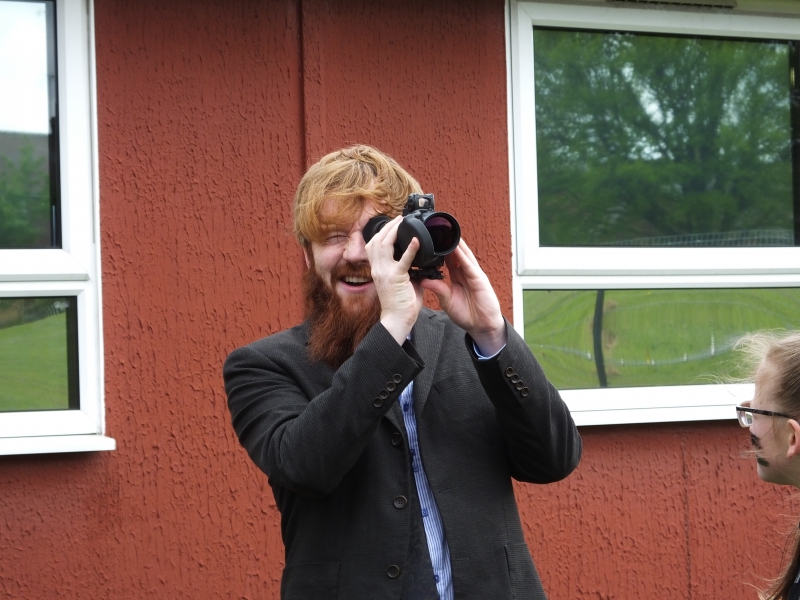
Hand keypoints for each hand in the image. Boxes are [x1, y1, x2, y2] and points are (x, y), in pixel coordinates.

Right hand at [365, 216, 423, 344]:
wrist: (397, 320)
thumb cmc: (401, 304)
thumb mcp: (402, 282)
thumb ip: (409, 269)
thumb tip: (421, 261)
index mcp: (378, 269)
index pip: (373, 245)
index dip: (381, 233)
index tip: (393, 224)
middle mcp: (378, 269)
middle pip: (376, 240)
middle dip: (387, 227)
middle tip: (399, 218)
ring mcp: (385, 273)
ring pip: (383, 244)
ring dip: (394, 231)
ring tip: (404, 222)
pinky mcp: (396, 278)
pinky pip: (402, 260)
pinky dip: (410, 249)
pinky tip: (417, 240)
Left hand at [420, 239, 506, 354]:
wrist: (482, 326)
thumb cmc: (467, 314)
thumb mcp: (447, 301)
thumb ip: (438, 288)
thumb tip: (423, 279)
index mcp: (457, 277)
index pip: (448, 259)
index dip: (440, 250)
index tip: (430, 240)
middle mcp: (466, 273)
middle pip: (456, 253)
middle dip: (448, 242)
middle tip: (437, 229)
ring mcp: (474, 275)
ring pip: (464, 255)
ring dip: (456, 244)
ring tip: (446, 231)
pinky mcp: (479, 280)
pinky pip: (469, 265)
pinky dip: (463, 256)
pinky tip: (456, 248)